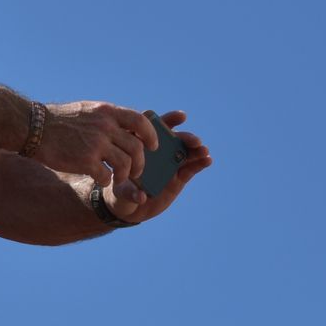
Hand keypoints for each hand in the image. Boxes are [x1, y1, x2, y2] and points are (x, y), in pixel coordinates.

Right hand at [30, 100, 157, 189]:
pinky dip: (106, 181)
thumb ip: (107, 118)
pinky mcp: (85, 161)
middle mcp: (105, 126)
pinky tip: (100, 180)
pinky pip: (106, 175)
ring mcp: (96, 144)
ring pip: (125, 164)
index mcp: (107, 112)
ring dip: (126, 175)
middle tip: (137, 171)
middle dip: (141, 163)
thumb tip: (127, 127)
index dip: (151, 135)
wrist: (34, 127)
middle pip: (137, 147)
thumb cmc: (60, 120)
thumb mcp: (88, 110)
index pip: (140, 121)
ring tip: (120, 178)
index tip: (152, 146)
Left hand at [102, 109, 212, 224]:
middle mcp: (157, 151)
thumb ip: (128, 192)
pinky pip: (191, 167)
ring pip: (185, 151)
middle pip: (173, 138)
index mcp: (140, 146)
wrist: (128, 208)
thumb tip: (140, 197)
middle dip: (185, 137)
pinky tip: (207, 160)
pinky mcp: (179, 177)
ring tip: (203, 150)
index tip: (180, 117)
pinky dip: (200, 163)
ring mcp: (169, 163)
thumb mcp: (119, 191)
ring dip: (196, 149)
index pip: (153, 128)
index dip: (167, 120)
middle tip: (195, 141)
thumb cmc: (118, 191)